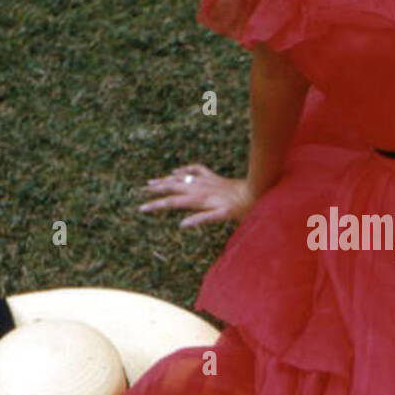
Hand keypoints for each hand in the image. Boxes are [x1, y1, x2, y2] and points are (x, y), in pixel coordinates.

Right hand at [138, 164, 257, 227]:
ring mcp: (205, 180)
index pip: (171, 203)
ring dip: (165, 180)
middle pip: (171, 188)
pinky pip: (195, 170)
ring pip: (180, 178)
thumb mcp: (220, 217)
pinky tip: (176, 172)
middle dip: (155, 190)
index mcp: (198, 199)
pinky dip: (184, 170)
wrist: (253, 192)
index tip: (141, 208)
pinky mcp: (212, 176)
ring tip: (151, 181)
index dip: (155, 205)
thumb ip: (201, 220)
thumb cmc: (239, 208)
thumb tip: (181, 224)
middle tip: (140, 191)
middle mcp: (198, 188)